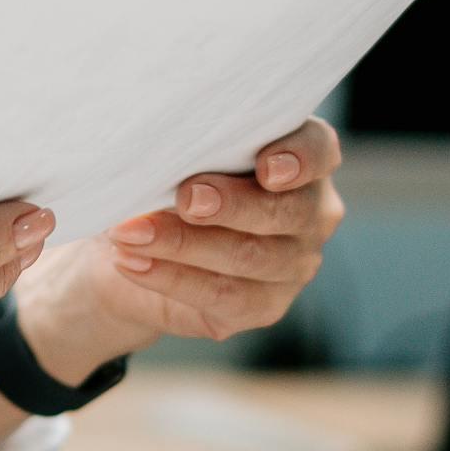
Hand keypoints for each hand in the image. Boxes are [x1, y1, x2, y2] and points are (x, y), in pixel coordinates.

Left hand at [17, 117, 345, 375]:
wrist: (132, 244)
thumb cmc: (165, 178)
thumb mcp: (176, 152)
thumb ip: (187, 145)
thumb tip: (159, 146)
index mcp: (301, 159)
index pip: (319, 151)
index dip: (299, 158)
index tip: (265, 166)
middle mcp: (311, 211)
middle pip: (286, 211)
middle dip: (232, 205)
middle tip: (185, 199)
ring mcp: (294, 263)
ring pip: (250, 256)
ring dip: (184, 244)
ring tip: (130, 232)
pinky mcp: (265, 305)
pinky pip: (224, 295)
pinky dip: (172, 277)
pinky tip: (134, 263)